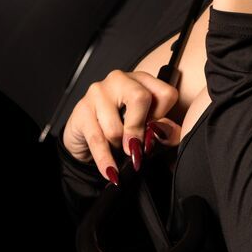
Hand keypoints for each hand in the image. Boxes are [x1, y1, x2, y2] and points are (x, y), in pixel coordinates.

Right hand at [61, 69, 181, 180]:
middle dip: (139, 129)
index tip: (154, 129)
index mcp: (143, 80)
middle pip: (140, 98)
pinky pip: (97, 140)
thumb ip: (165, 131)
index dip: (163, 116)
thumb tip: (169, 133)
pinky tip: (112, 172)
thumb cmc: (122, 127)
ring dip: (119, 146)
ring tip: (119, 149)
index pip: (165, 93)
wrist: (86, 134)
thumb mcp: (148, 127)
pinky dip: (106, 160)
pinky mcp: (82, 110)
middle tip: (137, 147)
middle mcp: (121, 80)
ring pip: (116, 126)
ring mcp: (98, 92)